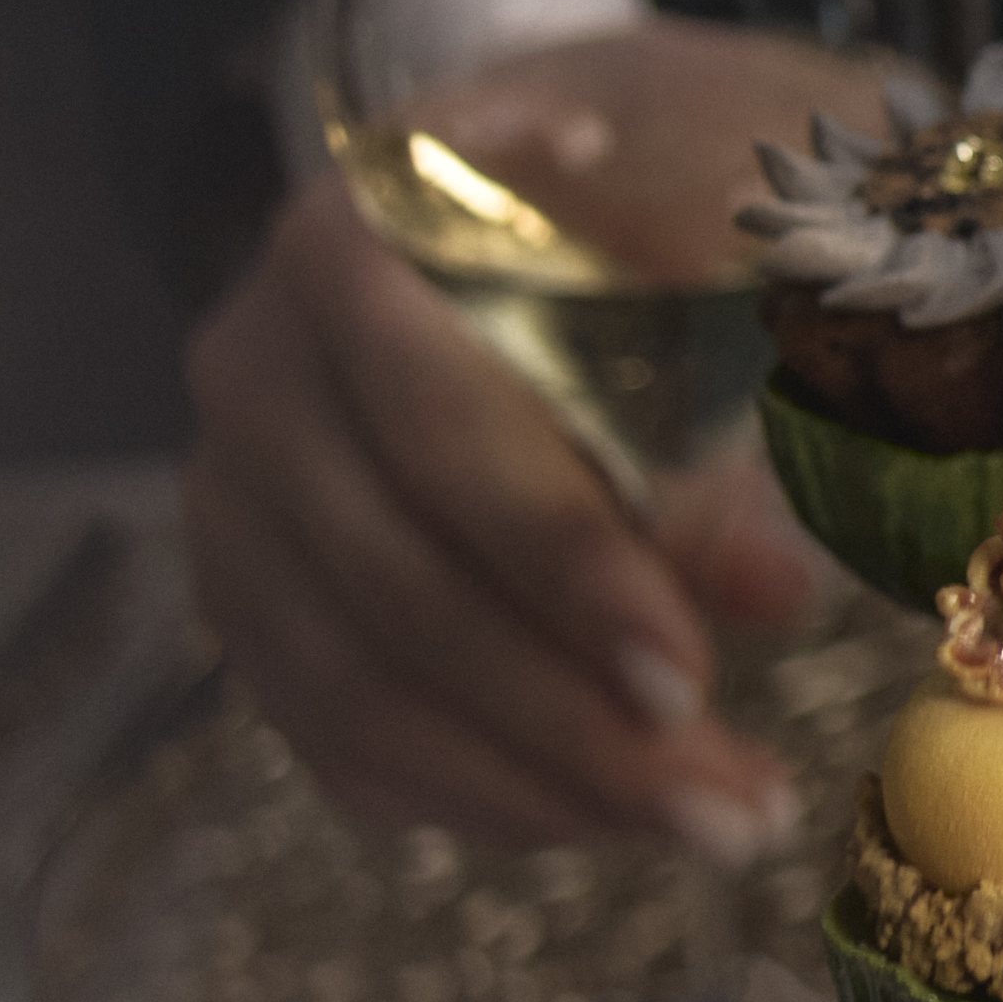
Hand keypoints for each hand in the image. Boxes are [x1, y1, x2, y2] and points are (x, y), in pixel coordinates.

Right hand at [179, 172, 819, 853]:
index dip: (564, 570)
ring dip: (538, 786)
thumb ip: (745, 388)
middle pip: (393, 584)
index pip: (443, 433)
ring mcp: (246, 485)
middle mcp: (262, 362)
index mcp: (361, 241)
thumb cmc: (697, 183)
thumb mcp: (746, 228)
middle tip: (738, 816)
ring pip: (354, 683)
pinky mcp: (263, 586)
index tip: (689, 679)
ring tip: (712, 831)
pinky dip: (471, 792)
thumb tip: (756, 586)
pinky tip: (604, 822)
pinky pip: (336, 727)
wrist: (620, 169)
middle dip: (572, 725)